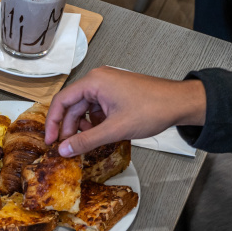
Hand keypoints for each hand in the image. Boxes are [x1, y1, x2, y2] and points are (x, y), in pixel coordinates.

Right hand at [44, 66, 206, 155]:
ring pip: (84, 109)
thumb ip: (86, 140)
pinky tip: (100, 135)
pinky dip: (94, 123)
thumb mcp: (115, 129)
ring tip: (86, 143)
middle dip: (69, 128)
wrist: (180, 103)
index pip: (61, 101)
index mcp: (94, 82)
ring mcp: (107, 86)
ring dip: (82, 127)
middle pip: (72, 106)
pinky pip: (96, 109)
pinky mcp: (115, 94)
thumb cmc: (152, 108)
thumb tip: (64, 150)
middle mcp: (98, 80)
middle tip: (67, 148)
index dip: (53, 122)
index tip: (51, 140)